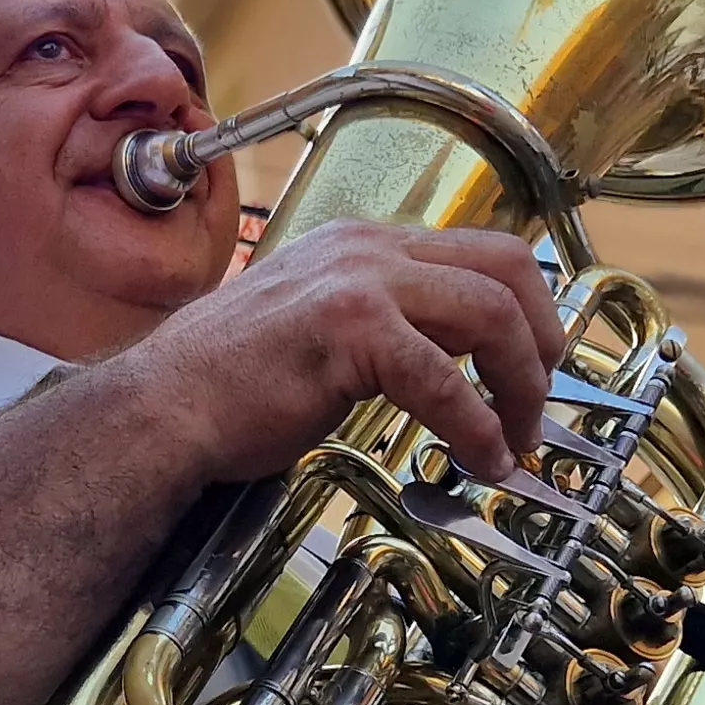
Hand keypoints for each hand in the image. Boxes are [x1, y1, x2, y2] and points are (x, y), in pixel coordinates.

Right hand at [112, 220, 564, 484]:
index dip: (528, 308)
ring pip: (490, 314)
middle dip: (543, 337)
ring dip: (520, 385)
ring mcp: (357, 282)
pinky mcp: (348, 329)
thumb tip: (451, 359)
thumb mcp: (321, 332)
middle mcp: (366, 248)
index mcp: (362, 244)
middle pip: (505, 266)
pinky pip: (444, 379)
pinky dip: (477, 427)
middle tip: (542, 398)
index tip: (537, 363)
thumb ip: (387, 328)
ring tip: (517, 439)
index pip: (481, 250)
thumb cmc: (226, 387)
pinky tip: (479, 460)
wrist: (161, 407)